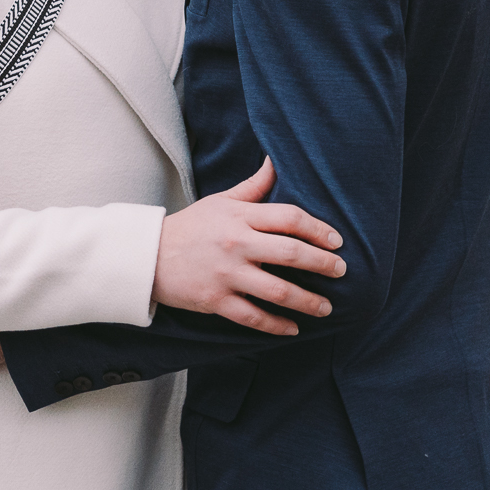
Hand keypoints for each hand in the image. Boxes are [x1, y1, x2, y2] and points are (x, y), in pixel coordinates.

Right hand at [154, 158, 346, 335]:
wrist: (148, 256)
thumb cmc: (191, 226)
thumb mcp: (222, 201)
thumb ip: (254, 186)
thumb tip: (276, 161)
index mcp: (240, 217)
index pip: (289, 218)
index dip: (318, 229)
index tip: (336, 241)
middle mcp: (236, 244)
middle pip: (290, 254)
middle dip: (322, 264)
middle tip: (341, 271)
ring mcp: (226, 274)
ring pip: (277, 290)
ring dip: (308, 301)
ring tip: (327, 307)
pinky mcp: (216, 301)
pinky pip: (254, 317)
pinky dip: (277, 325)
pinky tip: (294, 327)